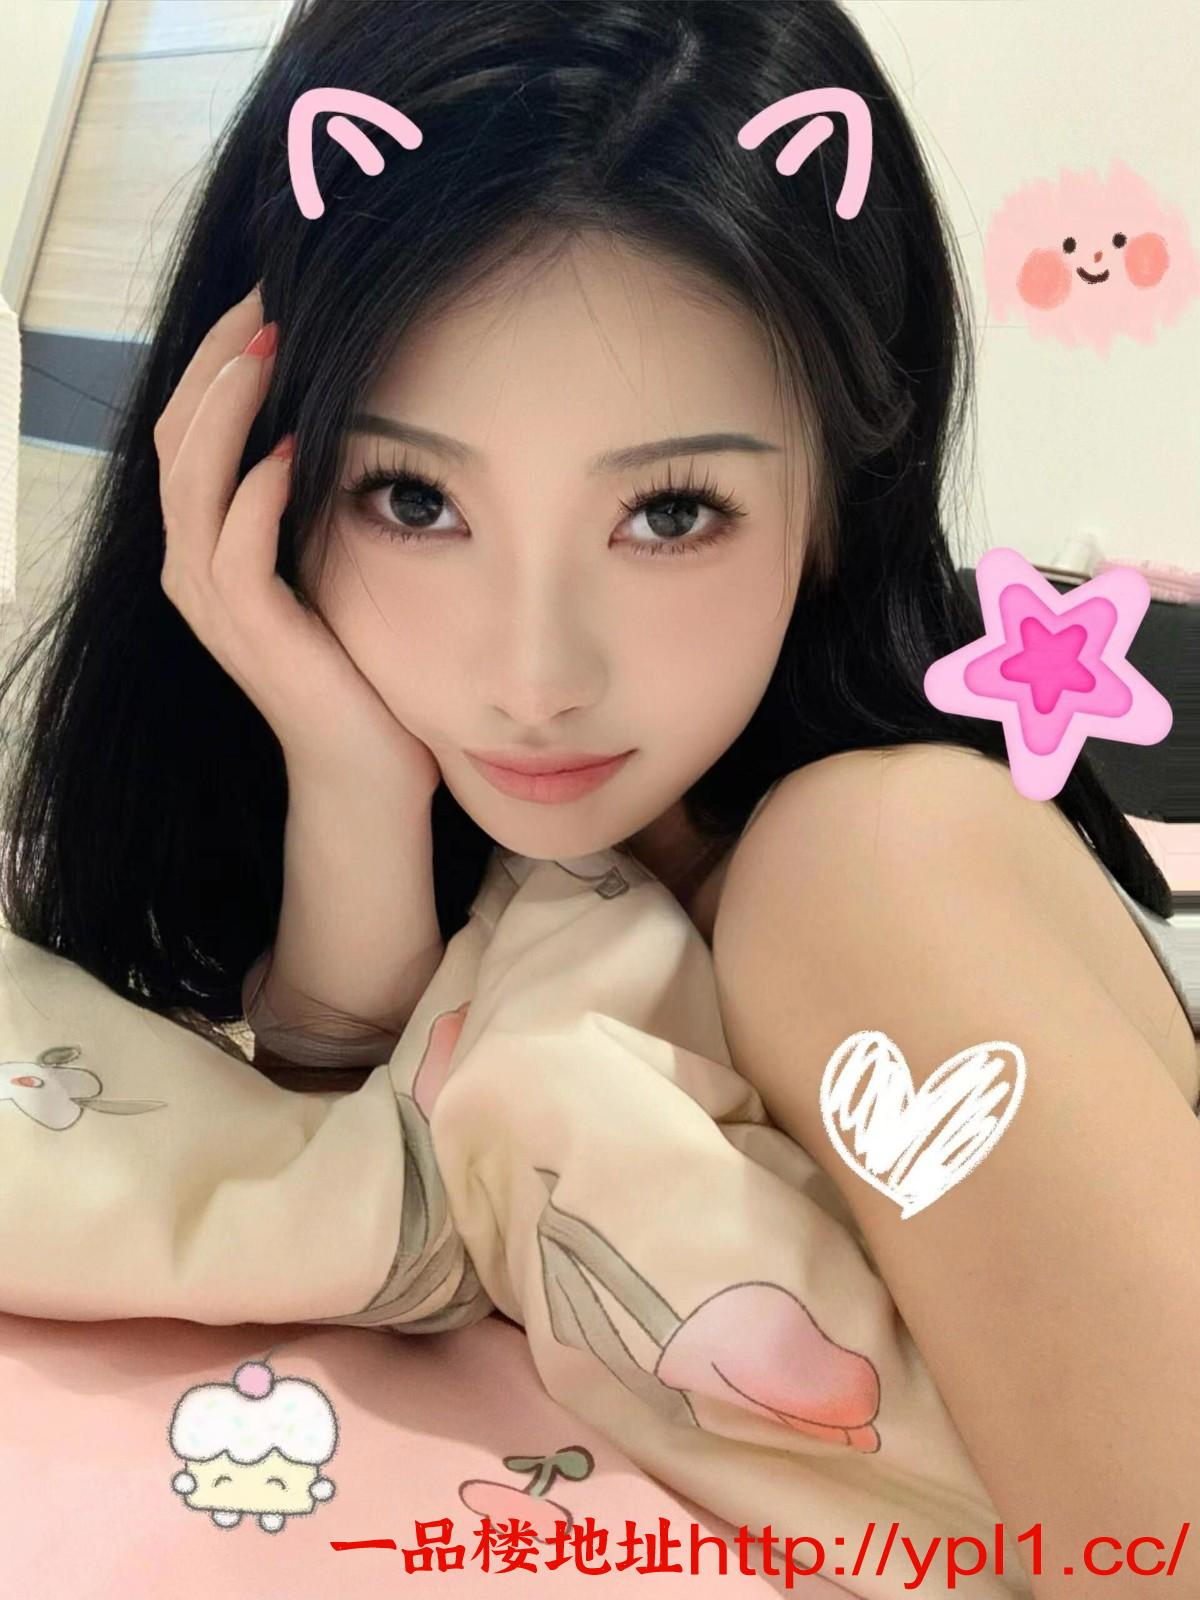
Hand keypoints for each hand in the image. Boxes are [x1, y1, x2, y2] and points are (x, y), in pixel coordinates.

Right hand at [153, 283, 441, 797]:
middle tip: (264, 297)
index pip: (190, 426)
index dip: (219, 357)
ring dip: (226, 410)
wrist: (366, 766)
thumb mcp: (329, 561)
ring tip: (267, 349)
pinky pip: (234, 549)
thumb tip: (341, 413)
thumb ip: (314, 499)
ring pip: (190, 482)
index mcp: (209, 543)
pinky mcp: (250, 634)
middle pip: (176, 436)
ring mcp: (215, 603)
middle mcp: (195, 566)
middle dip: (217, 361)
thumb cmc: (356, 663)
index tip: (266, 293)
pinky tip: (291, 451)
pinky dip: (255, 493)